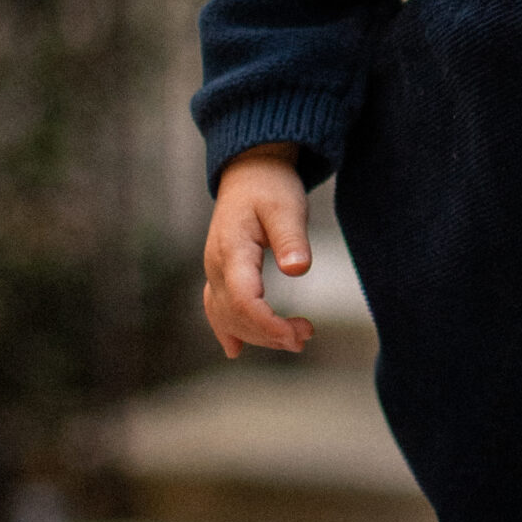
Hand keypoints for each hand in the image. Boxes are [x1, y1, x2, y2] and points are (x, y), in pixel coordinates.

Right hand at [203, 144, 314, 358]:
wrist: (250, 173)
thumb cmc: (271, 187)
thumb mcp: (287, 207)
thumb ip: (292, 238)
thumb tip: (297, 270)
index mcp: (232, 250)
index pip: (242, 300)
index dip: (267, 324)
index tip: (297, 335)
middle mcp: (217, 265)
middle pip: (235, 315)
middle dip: (269, 333)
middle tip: (306, 336)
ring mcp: (215, 271)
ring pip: (227, 317)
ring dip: (258, 334)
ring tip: (297, 338)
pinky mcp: (221, 273)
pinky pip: (217, 308)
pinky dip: (228, 329)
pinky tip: (235, 349)